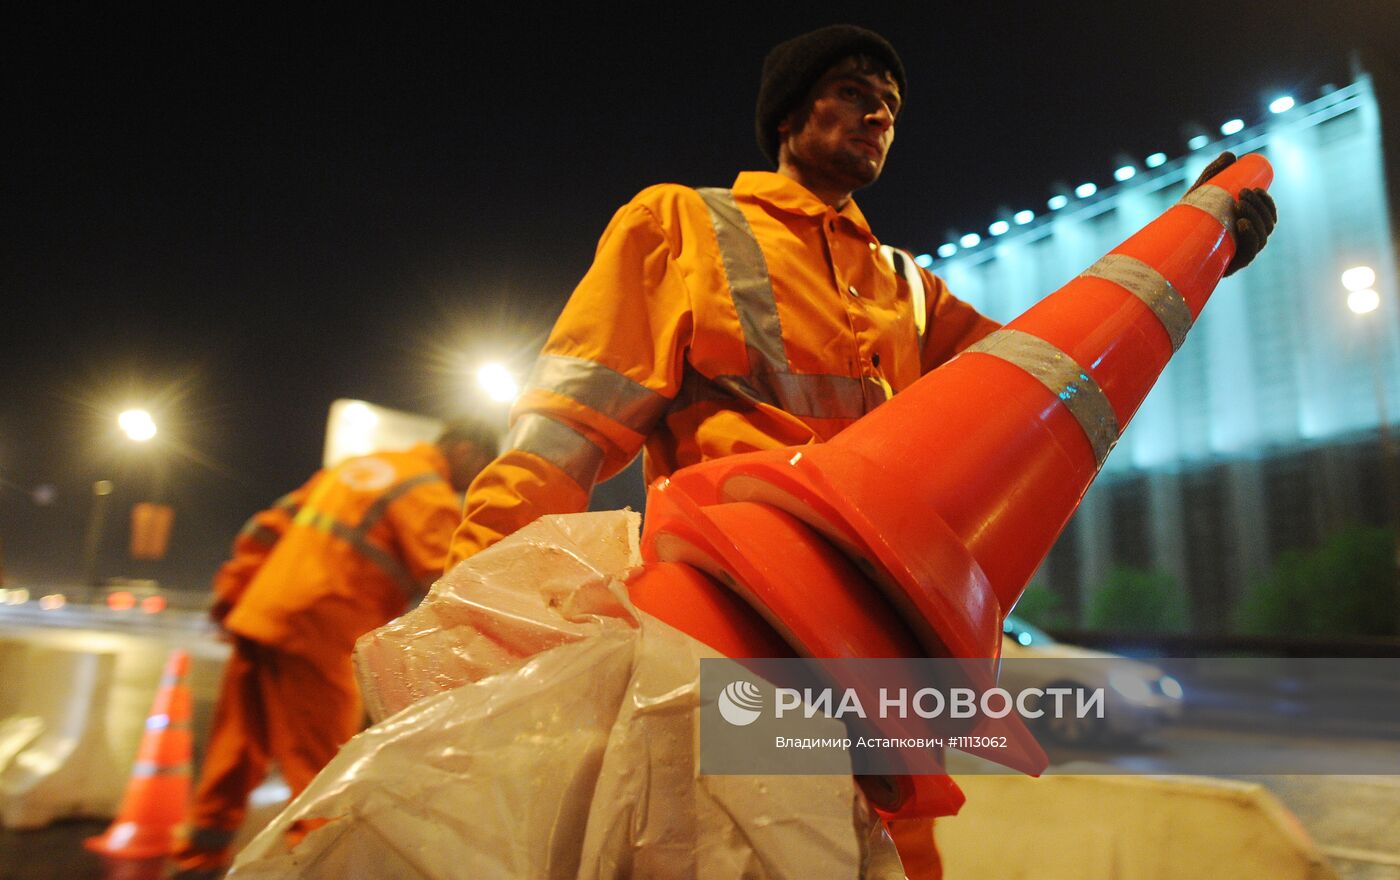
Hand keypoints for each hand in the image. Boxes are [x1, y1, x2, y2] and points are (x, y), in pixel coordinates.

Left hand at [1188, 152, 1277, 275]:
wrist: (1164, 250)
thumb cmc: (1185, 222)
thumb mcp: (1199, 197)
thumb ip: (1213, 176)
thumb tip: (1230, 155)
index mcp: (1246, 230)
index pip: (1267, 218)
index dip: (1268, 204)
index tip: (1256, 189)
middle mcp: (1245, 245)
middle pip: (1266, 226)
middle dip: (1260, 207)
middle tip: (1243, 194)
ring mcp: (1238, 257)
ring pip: (1261, 238)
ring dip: (1256, 219)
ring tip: (1239, 205)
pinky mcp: (1228, 268)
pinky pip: (1248, 255)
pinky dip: (1250, 238)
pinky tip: (1243, 224)